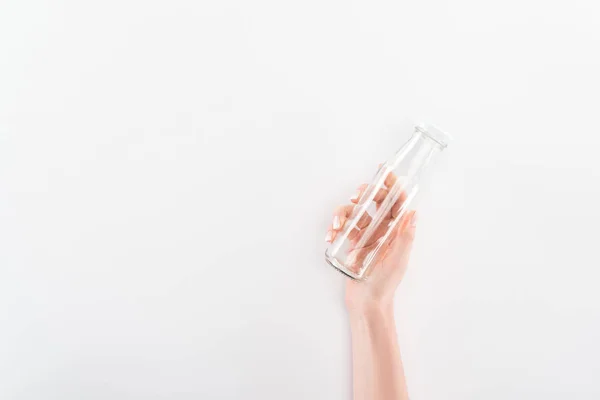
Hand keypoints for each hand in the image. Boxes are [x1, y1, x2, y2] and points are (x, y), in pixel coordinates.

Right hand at [326, 170, 416, 310]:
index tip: (384, 171)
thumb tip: (413, 212)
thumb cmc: (385, 284)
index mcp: (395, 232)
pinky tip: (331, 236)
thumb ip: (405, 237)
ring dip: (343, 213)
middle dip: (365, 193)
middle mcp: (381, 230)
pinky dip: (334, 228)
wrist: (367, 303)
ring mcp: (365, 236)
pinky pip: (342, 228)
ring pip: (353, 212)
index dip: (391, 185)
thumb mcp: (399, 261)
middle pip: (373, 201)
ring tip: (337, 225)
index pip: (396, 203)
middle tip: (357, 196)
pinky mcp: (350, 243)